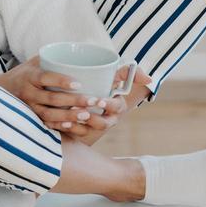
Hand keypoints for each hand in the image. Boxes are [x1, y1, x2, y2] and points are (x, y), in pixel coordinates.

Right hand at [0, 57, 104, 132]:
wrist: (2, 89)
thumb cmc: (26, 72)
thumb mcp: (36, 61)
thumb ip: (54, 58)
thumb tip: (83, 51)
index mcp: (29, 76)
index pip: (45, 78)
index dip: (61, 81)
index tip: (78, 83)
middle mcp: (27, 93)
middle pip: (51, 98)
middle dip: (73, 101)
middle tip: (93, 100)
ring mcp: (28, 108)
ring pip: (49, 115)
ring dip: (69, 116)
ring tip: (87, 115)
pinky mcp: (31, 119)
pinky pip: (46, 125)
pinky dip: (60, 127)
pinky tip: (75, 126)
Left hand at [39, 67, 155, 145]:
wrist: (86, 91)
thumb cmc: (104, 80)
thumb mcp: (117, 74)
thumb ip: (131, 72)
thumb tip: (149, 79)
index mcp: (117, 107)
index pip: (116, 108)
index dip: (108, 105)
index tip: (99, 99)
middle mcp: (106, 119)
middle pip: (101, 124)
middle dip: (91, 118)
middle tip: (78, 108)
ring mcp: (92, 127)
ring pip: (86, 131)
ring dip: (77, 125)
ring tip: (66, 118)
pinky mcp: (79, 131)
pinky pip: (73, 134)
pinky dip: (65, 129)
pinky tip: (57, 122)